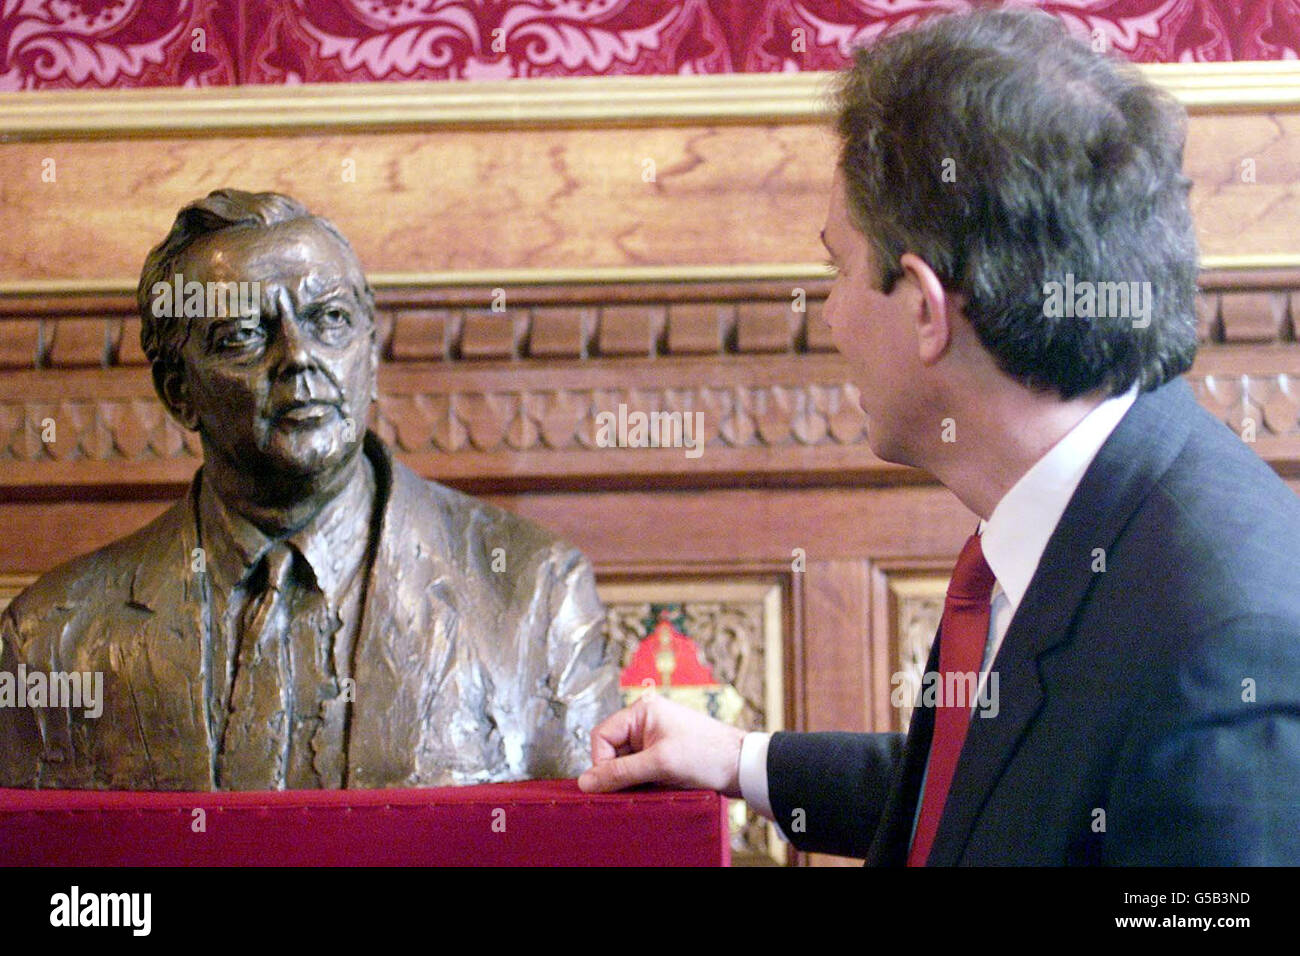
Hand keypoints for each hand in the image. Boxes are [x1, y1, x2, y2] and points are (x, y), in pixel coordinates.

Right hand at [577, 693, 746, 796]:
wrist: (741, 767)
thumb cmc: (707, 755)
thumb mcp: (659, 764)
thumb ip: (619, 773)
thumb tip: (585, 782)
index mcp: (642, 711)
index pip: (601, 736)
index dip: (601, 762)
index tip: (611, 784)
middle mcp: (645, 721)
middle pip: (611, 751)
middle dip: (619, 773)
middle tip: (636, 787)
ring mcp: (654, 739)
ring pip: (625, 764)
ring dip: (633, 780)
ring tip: (653, 786)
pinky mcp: (663, 755)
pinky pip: (639, 771)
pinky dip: (644, 783)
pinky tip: (658, 788)